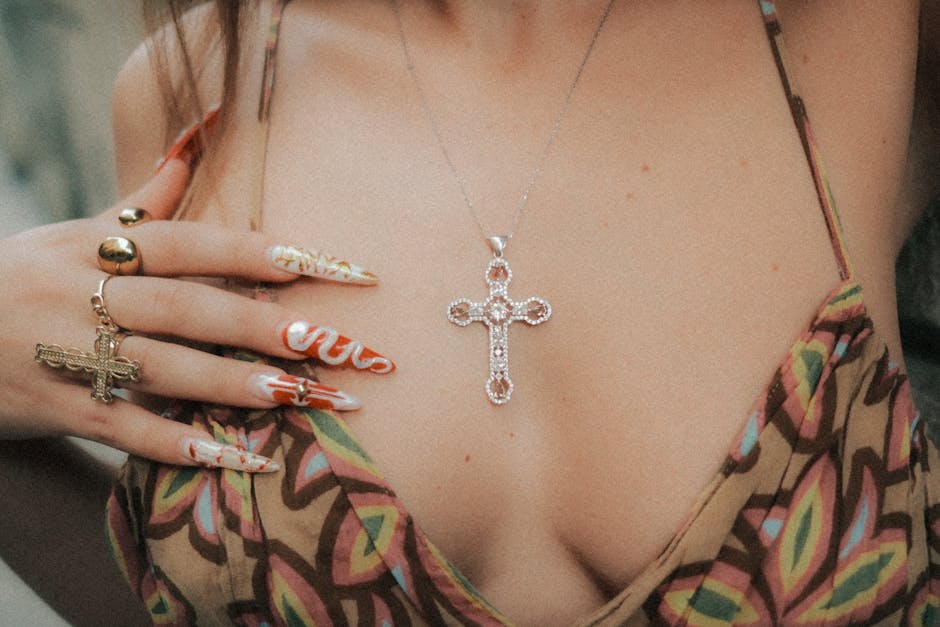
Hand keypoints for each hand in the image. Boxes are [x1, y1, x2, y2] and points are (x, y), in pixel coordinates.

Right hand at [0, 159, 393, 471]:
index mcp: (95, 247)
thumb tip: (194, 145)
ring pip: (162, 369)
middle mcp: (85, 295)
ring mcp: (68, 355)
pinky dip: (179, 446)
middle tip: (330, 342)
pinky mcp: (56, 409)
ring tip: (296, 396)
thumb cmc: (19, 277)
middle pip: (186, 308)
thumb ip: (142, 202)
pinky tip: (236, 458)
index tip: (319, 266)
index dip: (254, 254)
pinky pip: (125, 430)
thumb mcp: (71, 233)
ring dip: (232, 385)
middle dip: (260, 326)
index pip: (189, 244)